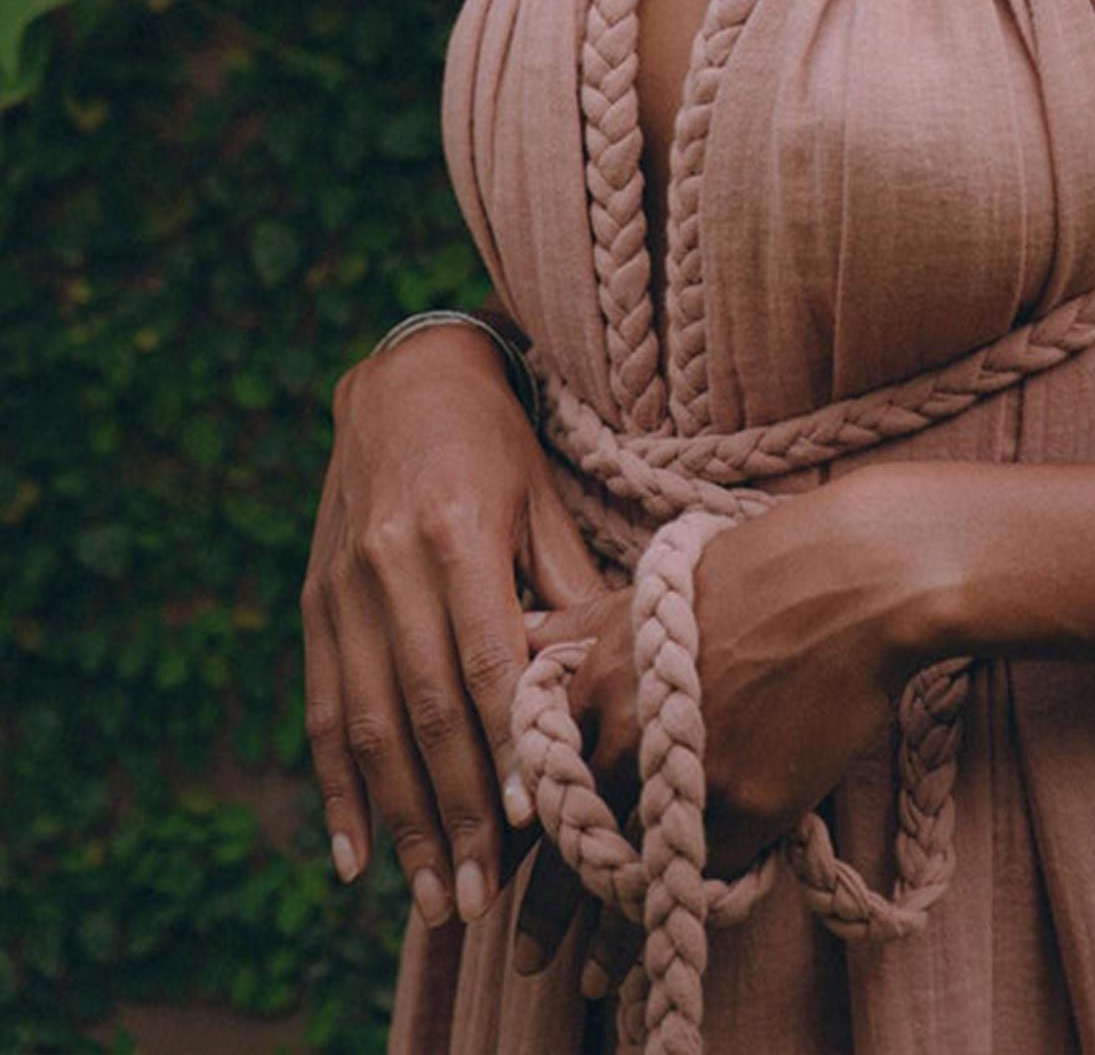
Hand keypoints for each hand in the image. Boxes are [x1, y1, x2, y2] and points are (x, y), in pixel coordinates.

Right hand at [302, 320, 603, 930]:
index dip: (502, 743)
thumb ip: (566, 584)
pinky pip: (320, 710)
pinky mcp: (314, 604)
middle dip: (453, 811)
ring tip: (433, 898)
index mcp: (458, 528)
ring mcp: (343, 587)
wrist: (403, 378)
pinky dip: (336, 789)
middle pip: (425, 708)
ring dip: (399, 821)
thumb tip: (598, 678)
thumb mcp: (542, 494)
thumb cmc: (497, 441)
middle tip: (481, 896)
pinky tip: (355, 855)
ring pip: (367, 725)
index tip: (527, 821)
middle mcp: (392, 563)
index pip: (483, 658)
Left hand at [511, 479, 929, 996]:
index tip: (507, 869)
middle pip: (573, 836)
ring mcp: (680, 775)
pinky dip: (678, 913)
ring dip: (606, 935)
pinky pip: (697, 876)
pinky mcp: (741, 809)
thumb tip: (521, 629)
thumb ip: (580, 621)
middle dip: (552, 903)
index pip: (538, 777)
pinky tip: (665, 944)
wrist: (853, 581)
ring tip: (590, 980)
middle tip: (529, 956)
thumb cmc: (761, 568)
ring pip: (628, 873)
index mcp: (597, 676)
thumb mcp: (655, 586)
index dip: (526, 832)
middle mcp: (624, 732)